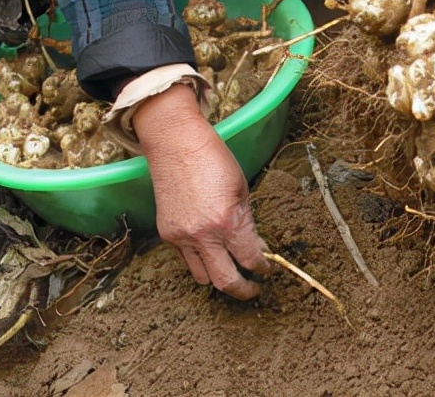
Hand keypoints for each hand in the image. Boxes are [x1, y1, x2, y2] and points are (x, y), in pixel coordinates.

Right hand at [132, 84, 271, 298]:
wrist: (176, 144)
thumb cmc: (214, 159)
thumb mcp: (242, 189)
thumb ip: (247, 221)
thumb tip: (255, 245)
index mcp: (227, 222)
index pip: (250, 259)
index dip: (263, 268)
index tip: (268, 270)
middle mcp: (202, 235)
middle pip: (225, 281)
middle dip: (244, 290)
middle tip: (254, 289)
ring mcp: (181, 237)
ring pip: (202, 276)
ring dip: (218, 276)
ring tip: (231, 269)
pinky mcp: (166, 234)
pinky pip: (185, 260)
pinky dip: (199, 260)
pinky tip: (210, 250)